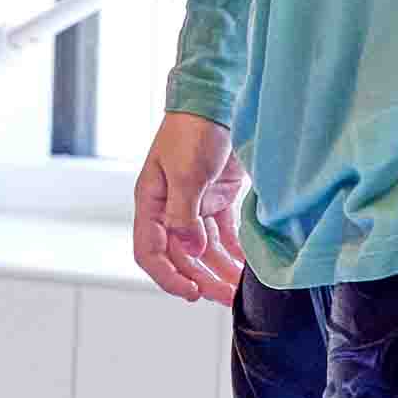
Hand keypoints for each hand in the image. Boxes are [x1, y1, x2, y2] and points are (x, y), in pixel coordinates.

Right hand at [130, 115, 247, 304]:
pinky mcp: (216, 199)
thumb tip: (190, 252)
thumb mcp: (186, 174)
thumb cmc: (193, 130)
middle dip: (203, 279)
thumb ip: (185, 216)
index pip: (150, 252)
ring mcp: (193, 205)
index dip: (168, 277)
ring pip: (203, 250)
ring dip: (220, 270)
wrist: (219, 99)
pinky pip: (223, 235)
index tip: (192, 292)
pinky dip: (234, 252)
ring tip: (240, 290)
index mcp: (150, 203)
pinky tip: (247, 268)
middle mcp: (168, 208)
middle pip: (181, 256)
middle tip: (227, 298)